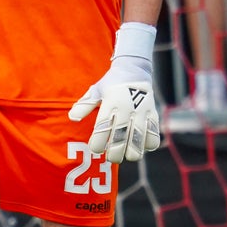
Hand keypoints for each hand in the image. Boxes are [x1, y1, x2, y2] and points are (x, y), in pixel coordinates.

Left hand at [68, 24, 160, 163]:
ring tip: (126, 155)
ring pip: (138, 140)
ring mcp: (141, 112)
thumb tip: (72, 118)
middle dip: (115, 153)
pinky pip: (154, 135)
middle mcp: (126, 108)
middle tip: (111, 157)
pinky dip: (149, 145)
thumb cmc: (111, 84)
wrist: (135, 69)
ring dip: (132, 152)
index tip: (95, 149)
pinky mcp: (153, 114)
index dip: (98, 143)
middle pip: (120, 138)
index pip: (103, 127)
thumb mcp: (96, 90)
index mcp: (110, 103)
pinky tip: (141, 145)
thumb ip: (84, 105)